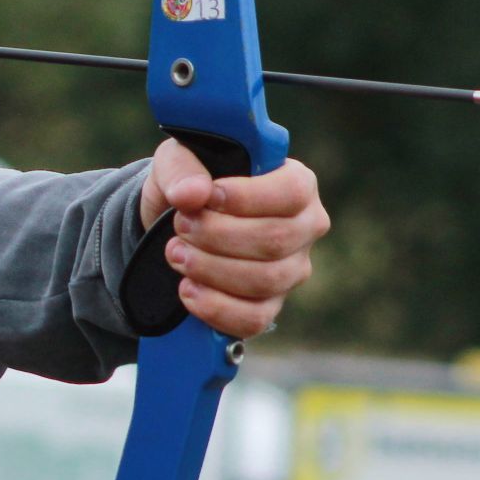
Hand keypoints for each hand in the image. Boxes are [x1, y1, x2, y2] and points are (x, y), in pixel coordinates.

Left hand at [136, 137, 328, 340]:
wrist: (174, 224)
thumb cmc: (189, 183)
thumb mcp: (176, 160)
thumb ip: (181, 169)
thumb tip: (191, 194)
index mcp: (296, 183)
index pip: (293, 192)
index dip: (247, 198)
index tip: (207, 198)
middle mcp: (305, 228)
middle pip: (275, 240)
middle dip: (217, 236)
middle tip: (181, 226)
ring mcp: (292, 270)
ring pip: (265, 281)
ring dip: (210, 269)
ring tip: (177, 253)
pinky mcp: (271, 305)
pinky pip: (254, 319)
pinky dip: (215, 307)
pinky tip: (188, 289)